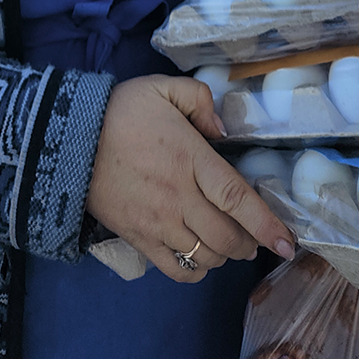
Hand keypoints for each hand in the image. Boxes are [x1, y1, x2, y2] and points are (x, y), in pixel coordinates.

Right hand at [85, 75, 295, 283]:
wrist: (70, 139)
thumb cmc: (121, 111)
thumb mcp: (162, 87)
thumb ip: (200, 100)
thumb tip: (222, 130)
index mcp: (190, 159)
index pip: (236, 198)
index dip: (266, 223)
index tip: (288, 242)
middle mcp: (179, 197)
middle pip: (227, 236)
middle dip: (249, 242)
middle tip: (255, 237)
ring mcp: (158, 223)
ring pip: (206, 255)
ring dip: (225, 255)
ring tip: (228, 244)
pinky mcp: (139, 239)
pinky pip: (176, 270)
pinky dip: (196, 270)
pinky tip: (199, 256)